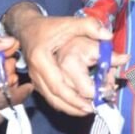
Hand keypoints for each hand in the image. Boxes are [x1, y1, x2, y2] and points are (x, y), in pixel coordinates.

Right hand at [5, 3, 126, 115]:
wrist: (27, 28)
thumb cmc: (47, 26)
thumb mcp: (67, 23)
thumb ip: (88, 26)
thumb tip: (108, 35)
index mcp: (41, 60)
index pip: (58, 84)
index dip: (74, 96)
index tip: (93, 98)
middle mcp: (36, 73)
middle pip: (54, 97)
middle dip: (74, 107)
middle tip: (92, 110)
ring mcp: (35, 79)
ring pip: (51, 100)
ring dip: (69, 108)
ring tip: (87, 110)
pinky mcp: (37, 82)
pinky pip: (50, 97)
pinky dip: (63, 104)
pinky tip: (76, 105)